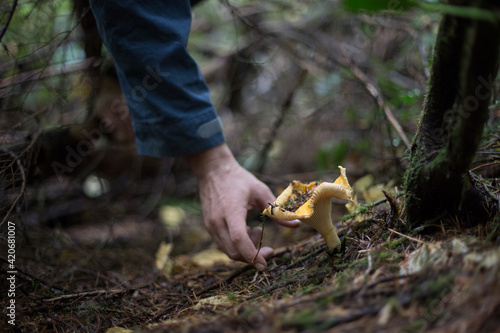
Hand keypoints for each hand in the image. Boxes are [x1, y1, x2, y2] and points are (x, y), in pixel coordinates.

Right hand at [186, 144, 299, 270]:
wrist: (213, 171)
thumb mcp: (261, 192)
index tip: (265, 265)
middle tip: (270, 250)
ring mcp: (211, 225)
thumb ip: (277, 211)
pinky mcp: (209, 227)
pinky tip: (247, 231)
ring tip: (257, 232)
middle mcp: (217, 221)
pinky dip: (237, 245)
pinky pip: (223, 244)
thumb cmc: (239, 180)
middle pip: (234, 251)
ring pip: (228, 250)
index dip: (252, 255)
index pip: (239, 239)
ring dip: (245, 250)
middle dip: (253, 256)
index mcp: (231, 211)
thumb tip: (296, 224)